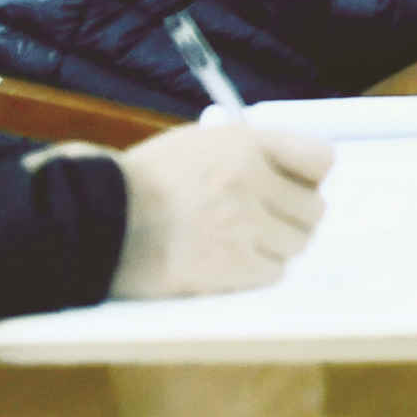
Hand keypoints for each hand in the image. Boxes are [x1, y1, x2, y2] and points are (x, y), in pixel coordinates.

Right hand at [107, 120, 333, 298]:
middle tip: (267, 220)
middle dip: (294, 216)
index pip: (320, 159)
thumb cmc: (145, 181)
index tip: (296, 185)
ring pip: (296, 243)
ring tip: (240, 240)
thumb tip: (294, 173)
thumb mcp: (198, 144)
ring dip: (274, 245)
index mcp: (245, 144)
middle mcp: (250, 182)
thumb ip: (249, 152)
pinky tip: (228, 260)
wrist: (96, 220)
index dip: (310, 175)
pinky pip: (272, 272)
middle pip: (313, 209)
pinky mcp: (229, 266)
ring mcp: (241, 227)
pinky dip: (256, 269)